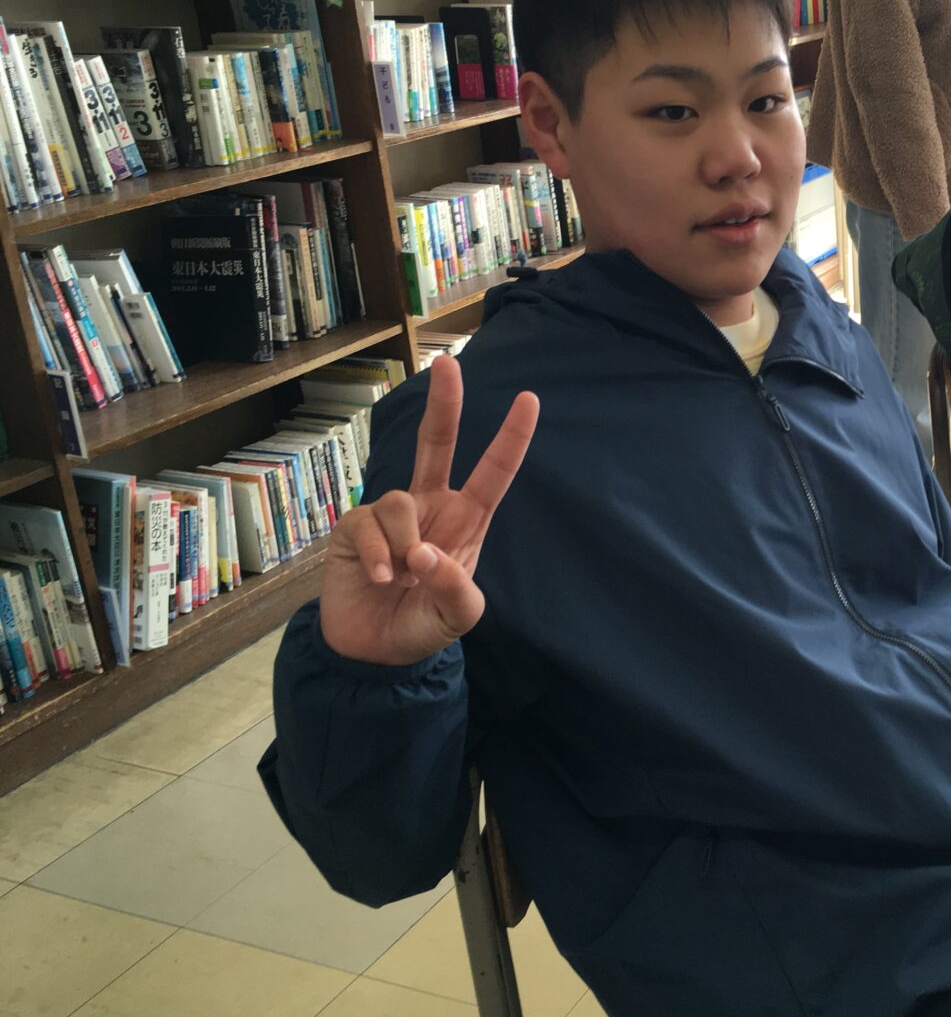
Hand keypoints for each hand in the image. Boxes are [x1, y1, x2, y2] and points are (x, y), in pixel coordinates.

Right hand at [319, 357, 539, 666]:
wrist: (374, 654)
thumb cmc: (423, 625)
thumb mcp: (458, 615)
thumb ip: (455, 587)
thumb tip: (425, 553)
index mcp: (465, 521)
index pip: (493, 473)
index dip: (511, 438)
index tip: (530, 399)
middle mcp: (430, 508)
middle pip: (437, 444)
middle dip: (444, 404)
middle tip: (446, 363)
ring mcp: (391, 516)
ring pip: (399, 500)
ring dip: (403, 544)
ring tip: (401, 580)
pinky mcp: (354, 528)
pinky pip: (368, 524)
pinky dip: (378, 555)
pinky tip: (380, 579)